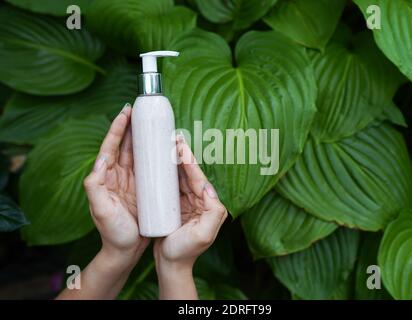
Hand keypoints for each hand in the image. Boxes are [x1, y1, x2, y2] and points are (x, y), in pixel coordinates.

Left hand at [83, 104, 148, 263]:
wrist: (126, 251)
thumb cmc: (112, 232)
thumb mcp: (101, 211)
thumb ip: (95, 186)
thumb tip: (102, 159)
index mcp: (107, 177)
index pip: (111, 146)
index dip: (118, 128)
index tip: (126, 111)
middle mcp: (119, 175)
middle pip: (126, 145)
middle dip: (133, 126)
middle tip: (143, 110)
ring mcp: (133, 181)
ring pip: (139, 153)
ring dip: (145, 137)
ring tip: (155, 123)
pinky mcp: (146, 189)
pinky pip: (151, 167)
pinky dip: (156, 155)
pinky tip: (165, 148)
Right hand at [153, 136, 227, 270]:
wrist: (171, 264)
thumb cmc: (186, 251)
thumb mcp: (204, 235)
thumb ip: (214, 212)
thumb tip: (208, 188)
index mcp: (208, 204)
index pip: (198, 178)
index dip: (190, 162)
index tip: (181, 146)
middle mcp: (199, 200)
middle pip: (189, 173)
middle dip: (182, 155)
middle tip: (173, 137)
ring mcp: (186, 201)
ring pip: (180, 176)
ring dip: (174, 161)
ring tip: (166, 144)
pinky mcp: (173, 205)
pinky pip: (170, 185)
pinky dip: (166, 173)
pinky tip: (158, 163)